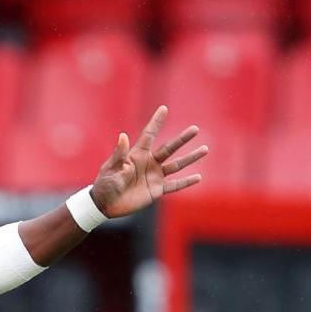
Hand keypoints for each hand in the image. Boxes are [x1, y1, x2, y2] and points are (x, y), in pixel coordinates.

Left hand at [87, 105, 207, 222]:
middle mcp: (149, 163)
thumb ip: (119, 154)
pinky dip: (186, 182)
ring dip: (191, 158)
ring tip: (205, 149)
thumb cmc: (105, 183)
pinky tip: (198, 177)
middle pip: (170, 148)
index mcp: (137, 154)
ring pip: (177, 165)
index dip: (156, 122)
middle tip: (195, 129)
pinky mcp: (157, 190)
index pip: (149, 135)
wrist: (106, 204)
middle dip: (182, 139)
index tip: (163, 108)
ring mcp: (154, 176)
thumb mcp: (111, 167)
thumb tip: (123, 135)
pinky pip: (175, 185)